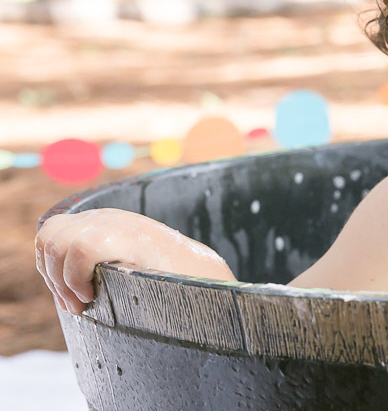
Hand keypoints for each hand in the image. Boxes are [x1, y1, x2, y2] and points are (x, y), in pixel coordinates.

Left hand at [35, 208, 233, 314]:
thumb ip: (95, 269)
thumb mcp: (123, 268)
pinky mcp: (128, 235)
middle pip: (49, 237)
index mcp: (105, 222)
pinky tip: (94, 294)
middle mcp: (107, 217)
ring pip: (57, 242)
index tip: (70, 297)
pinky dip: (77, 278)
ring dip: (62, 280)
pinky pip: (80, 249)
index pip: (53, 233)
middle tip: (75, 304)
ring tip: (84, 302)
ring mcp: (116, 223)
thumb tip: (62, 294)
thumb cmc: (165, 283)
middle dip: (52, 277)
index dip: (50, 268)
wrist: (204, 280)